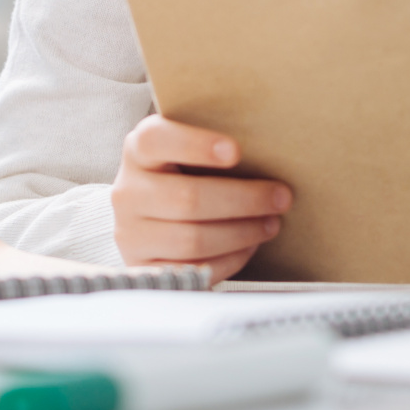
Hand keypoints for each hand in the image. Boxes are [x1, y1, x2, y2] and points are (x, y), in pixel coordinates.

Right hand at [110, 115, 292, 283]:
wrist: (152, 221)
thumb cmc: (185, 177)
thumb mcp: (188, 155)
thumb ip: (215, 148)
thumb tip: (272, 149)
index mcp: (138, 151)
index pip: (156, 139)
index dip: (195, 145)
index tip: (236, 151)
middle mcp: (128, 191)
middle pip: (188, 198)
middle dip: (244, 200)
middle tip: (281, 197)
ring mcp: (130, 233)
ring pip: (193, 239)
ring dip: (242, 233)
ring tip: (271, 224)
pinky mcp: (143, 268)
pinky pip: (193, 270)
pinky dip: (229, 259)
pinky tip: (249, 246)